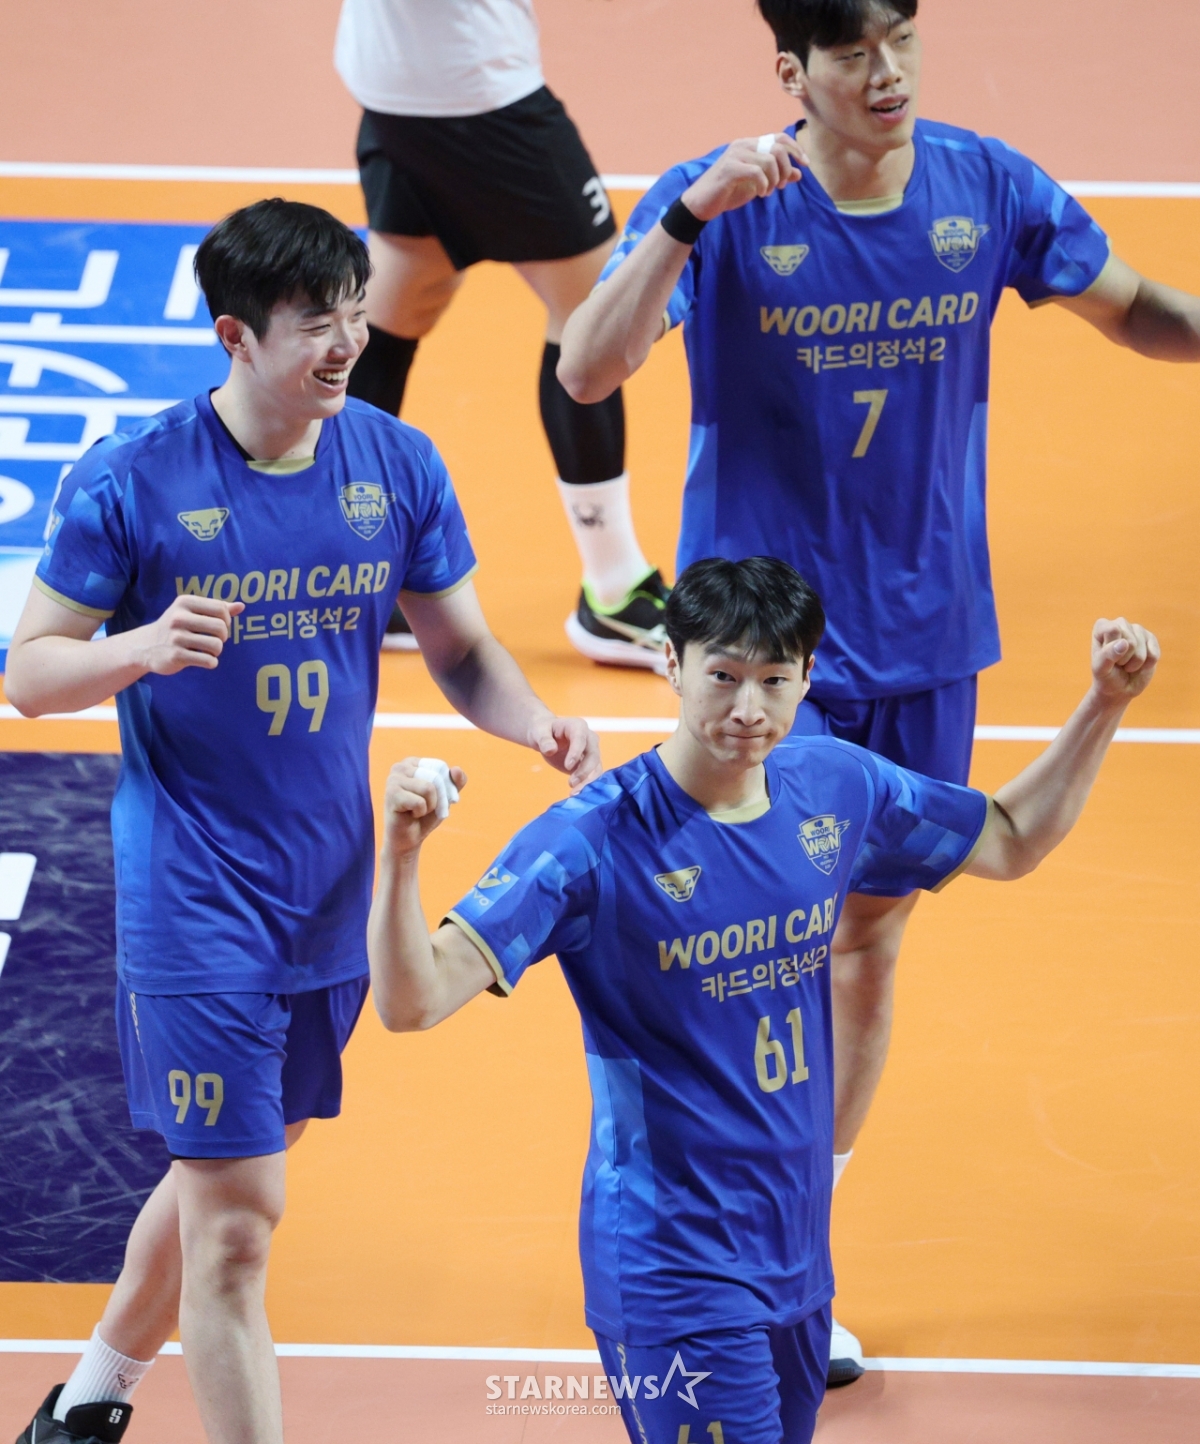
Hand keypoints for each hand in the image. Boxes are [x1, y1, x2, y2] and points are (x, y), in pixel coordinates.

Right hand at [134, 595, 244, 673]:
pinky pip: (208, 660)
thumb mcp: (192, 612)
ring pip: (216, 646)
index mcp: (185, 603)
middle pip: (221, 627)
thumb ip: (217, 608)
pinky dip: (211, 662)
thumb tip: (242, 606)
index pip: (221, 609)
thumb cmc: (176, 627)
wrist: (146, 646)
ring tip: (209, 651)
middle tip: (216, 640)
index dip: (227, 620)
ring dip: (217, 651)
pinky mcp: (176, 655)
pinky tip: (204, 660)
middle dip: (224, 637)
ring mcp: (176, 637)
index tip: (220, 626)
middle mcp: (179, 618)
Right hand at [382, 757, 467, 854]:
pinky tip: (409, 814)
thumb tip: (455, 769)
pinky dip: (420, 812)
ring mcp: (393, 779)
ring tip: (417, 810)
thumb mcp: (446, 796)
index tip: (435, 798)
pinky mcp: (391, 794)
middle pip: (436, 776)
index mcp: (413, 762)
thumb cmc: (426, 815)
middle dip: (438, 797)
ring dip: (430, 805)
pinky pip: (419, 802)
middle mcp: (400, 767)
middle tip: (426, 808)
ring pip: (429, 788)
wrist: (409, 838)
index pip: (441, 767)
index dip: (446, 787)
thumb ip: (456, 781)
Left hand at [529, 714, 601, 790]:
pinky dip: (586, 784)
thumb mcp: (539, 732)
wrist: (546, 736)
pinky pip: (592, 775)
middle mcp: (589, 738)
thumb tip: (550, 750)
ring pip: (596, 767)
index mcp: (577, 726)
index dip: (576, 752)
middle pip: (593, 754)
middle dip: (585, 771)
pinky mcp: (589, 763)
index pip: (581, 739)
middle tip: (571, 784)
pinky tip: (576, 793)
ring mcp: (591, 751)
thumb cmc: (542, 731)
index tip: (567, 766)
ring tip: (574, 793)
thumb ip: (544, 740)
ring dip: (588, 781)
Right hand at [681, 133, 808, 222]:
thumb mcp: (758, 184)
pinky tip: (760, 193)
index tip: (806, 165)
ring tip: (768, 192)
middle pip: (778, 148)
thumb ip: (777, 176)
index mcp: (750, 145)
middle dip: (786, 169)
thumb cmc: (728, 192)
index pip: (780, 138)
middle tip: (781, 186)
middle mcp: (743, 144)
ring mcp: (735, 154)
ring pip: (769, 160)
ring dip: (775, 179)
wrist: (702, 204)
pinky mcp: (729, 168)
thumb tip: (800, 173)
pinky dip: (763, 185)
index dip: (796, 150)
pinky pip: (756, 172)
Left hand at [1090, 616, 1159, 703]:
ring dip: (1135, 662)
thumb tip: (1124, 643)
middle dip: (1125, 657)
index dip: (1113, 649)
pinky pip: (1154, 653)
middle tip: (1118, 663)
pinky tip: (1140, 665)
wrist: (1120, 688)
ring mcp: (1137, 630)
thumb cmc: (1106, 676)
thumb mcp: (1101, 669)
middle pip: (1130, 640)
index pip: (1113, 630)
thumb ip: (1107, 655)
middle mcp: (1119, 624)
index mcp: (1101, 627)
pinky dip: (1147, 664)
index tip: (1108, 657)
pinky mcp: (1151, 639)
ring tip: (1127, 664)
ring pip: (1142, 647)